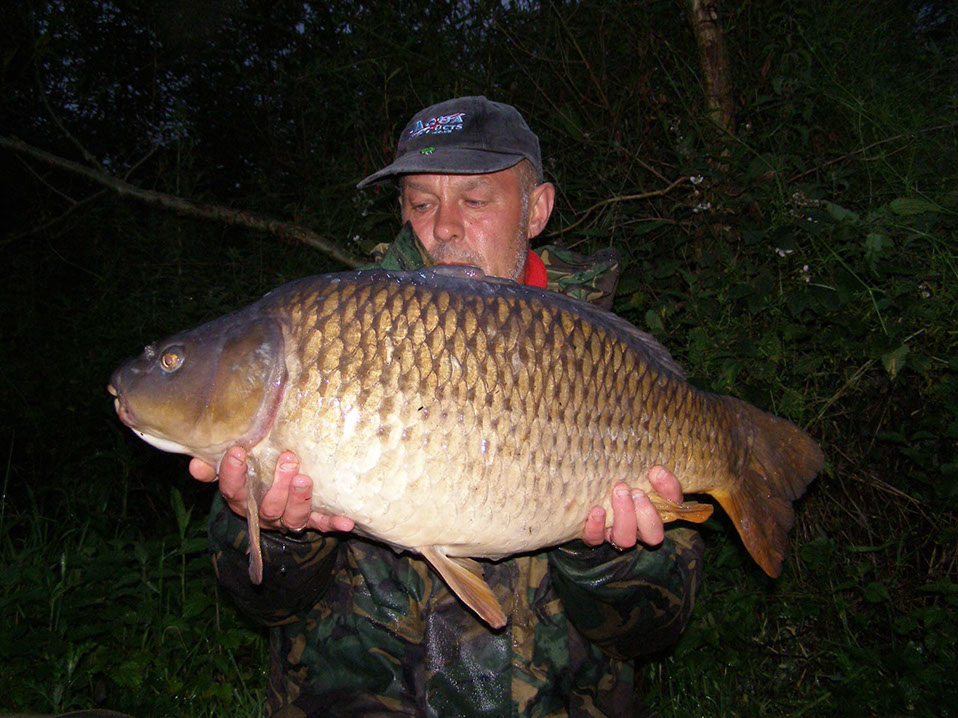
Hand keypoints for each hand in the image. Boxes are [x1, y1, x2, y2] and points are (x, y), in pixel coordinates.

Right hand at [189, 446, 354, 533]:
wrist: (270, 499)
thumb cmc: (251, 474)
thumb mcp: (232, 469)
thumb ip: (214, 466)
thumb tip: (195, 464)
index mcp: (242, 500)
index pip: (233, 490)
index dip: (233, 474)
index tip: (238, 451)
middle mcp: (264, 514)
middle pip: (268, 507)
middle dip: (278, 486)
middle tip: (288, 459)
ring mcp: (287, 519)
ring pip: (293, 518)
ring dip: (300, 499)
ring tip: (306, 479)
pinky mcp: (311, 521)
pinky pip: (323, 525)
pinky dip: (334, 524)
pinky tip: (346, 521)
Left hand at [581, 465, 681, 549]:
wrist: (583, 482)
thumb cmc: (615, 474)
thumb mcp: (633, 468)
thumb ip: (647, 470)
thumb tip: (656, 470)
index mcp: (654, 509)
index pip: (672, 505)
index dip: (669, 491)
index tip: (655, 471)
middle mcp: (638, 527)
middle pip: (653, 535)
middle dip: (646, 513)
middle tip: (636, 491)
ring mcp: (615, 533)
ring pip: (626, 539)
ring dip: (624, 517)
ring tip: (618, 493)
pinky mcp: (594, 535)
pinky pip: (595, 539)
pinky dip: (596, 526)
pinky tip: (597, 510)